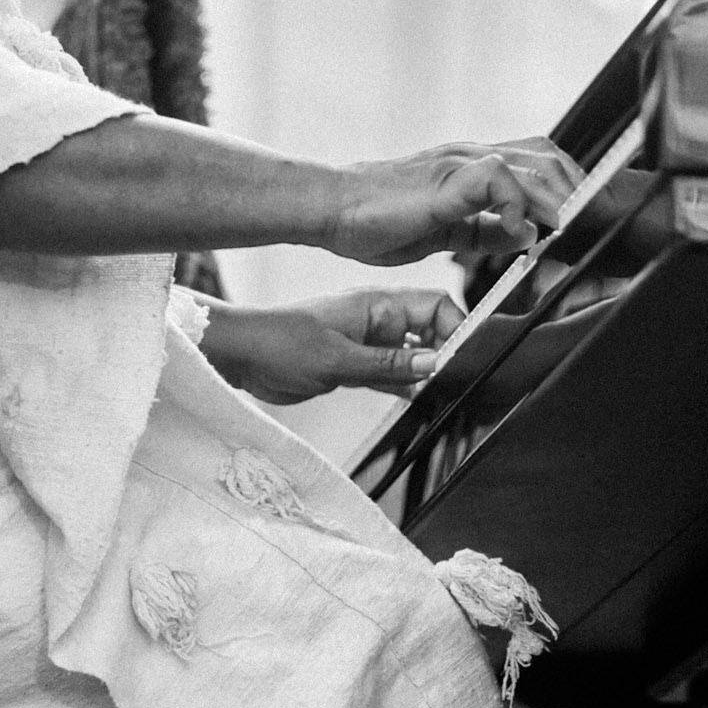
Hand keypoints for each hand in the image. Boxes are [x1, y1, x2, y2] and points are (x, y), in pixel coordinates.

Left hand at [199, 289, 463, 404]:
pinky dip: (405, 385)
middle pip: (429, 330)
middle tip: (455, 384)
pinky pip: (392, 373)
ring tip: (442, 396)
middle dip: (446, 352)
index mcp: (377, 305)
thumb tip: (435, 363)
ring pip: (412, 354)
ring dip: (426, 373)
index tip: (466, 359)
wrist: (241, 356)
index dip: (456, 327)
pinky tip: (417, 402)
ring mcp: (366, 342)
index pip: (434, 305)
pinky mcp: (355, 365)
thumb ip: (389, 364)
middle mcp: (377, 321)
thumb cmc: (281, 344)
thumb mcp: (339, 359)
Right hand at [326, 137, 581, 266]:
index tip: (587, 218)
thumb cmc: (377, 220)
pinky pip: (498, 179)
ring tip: (570, 230)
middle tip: (590, 228)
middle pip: (548, 158)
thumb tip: (527, 235)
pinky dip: (520, 206)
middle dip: (578, 192)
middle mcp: (470, 155)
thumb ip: (487, 230)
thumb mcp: (448, 231)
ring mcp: (459, 163)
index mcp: (471, 165)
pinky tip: (523, 232)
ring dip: (560, 199)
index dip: (569, 186)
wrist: (332, 210)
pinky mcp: (446, 180)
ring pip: (533, 165)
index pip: (538, 160)